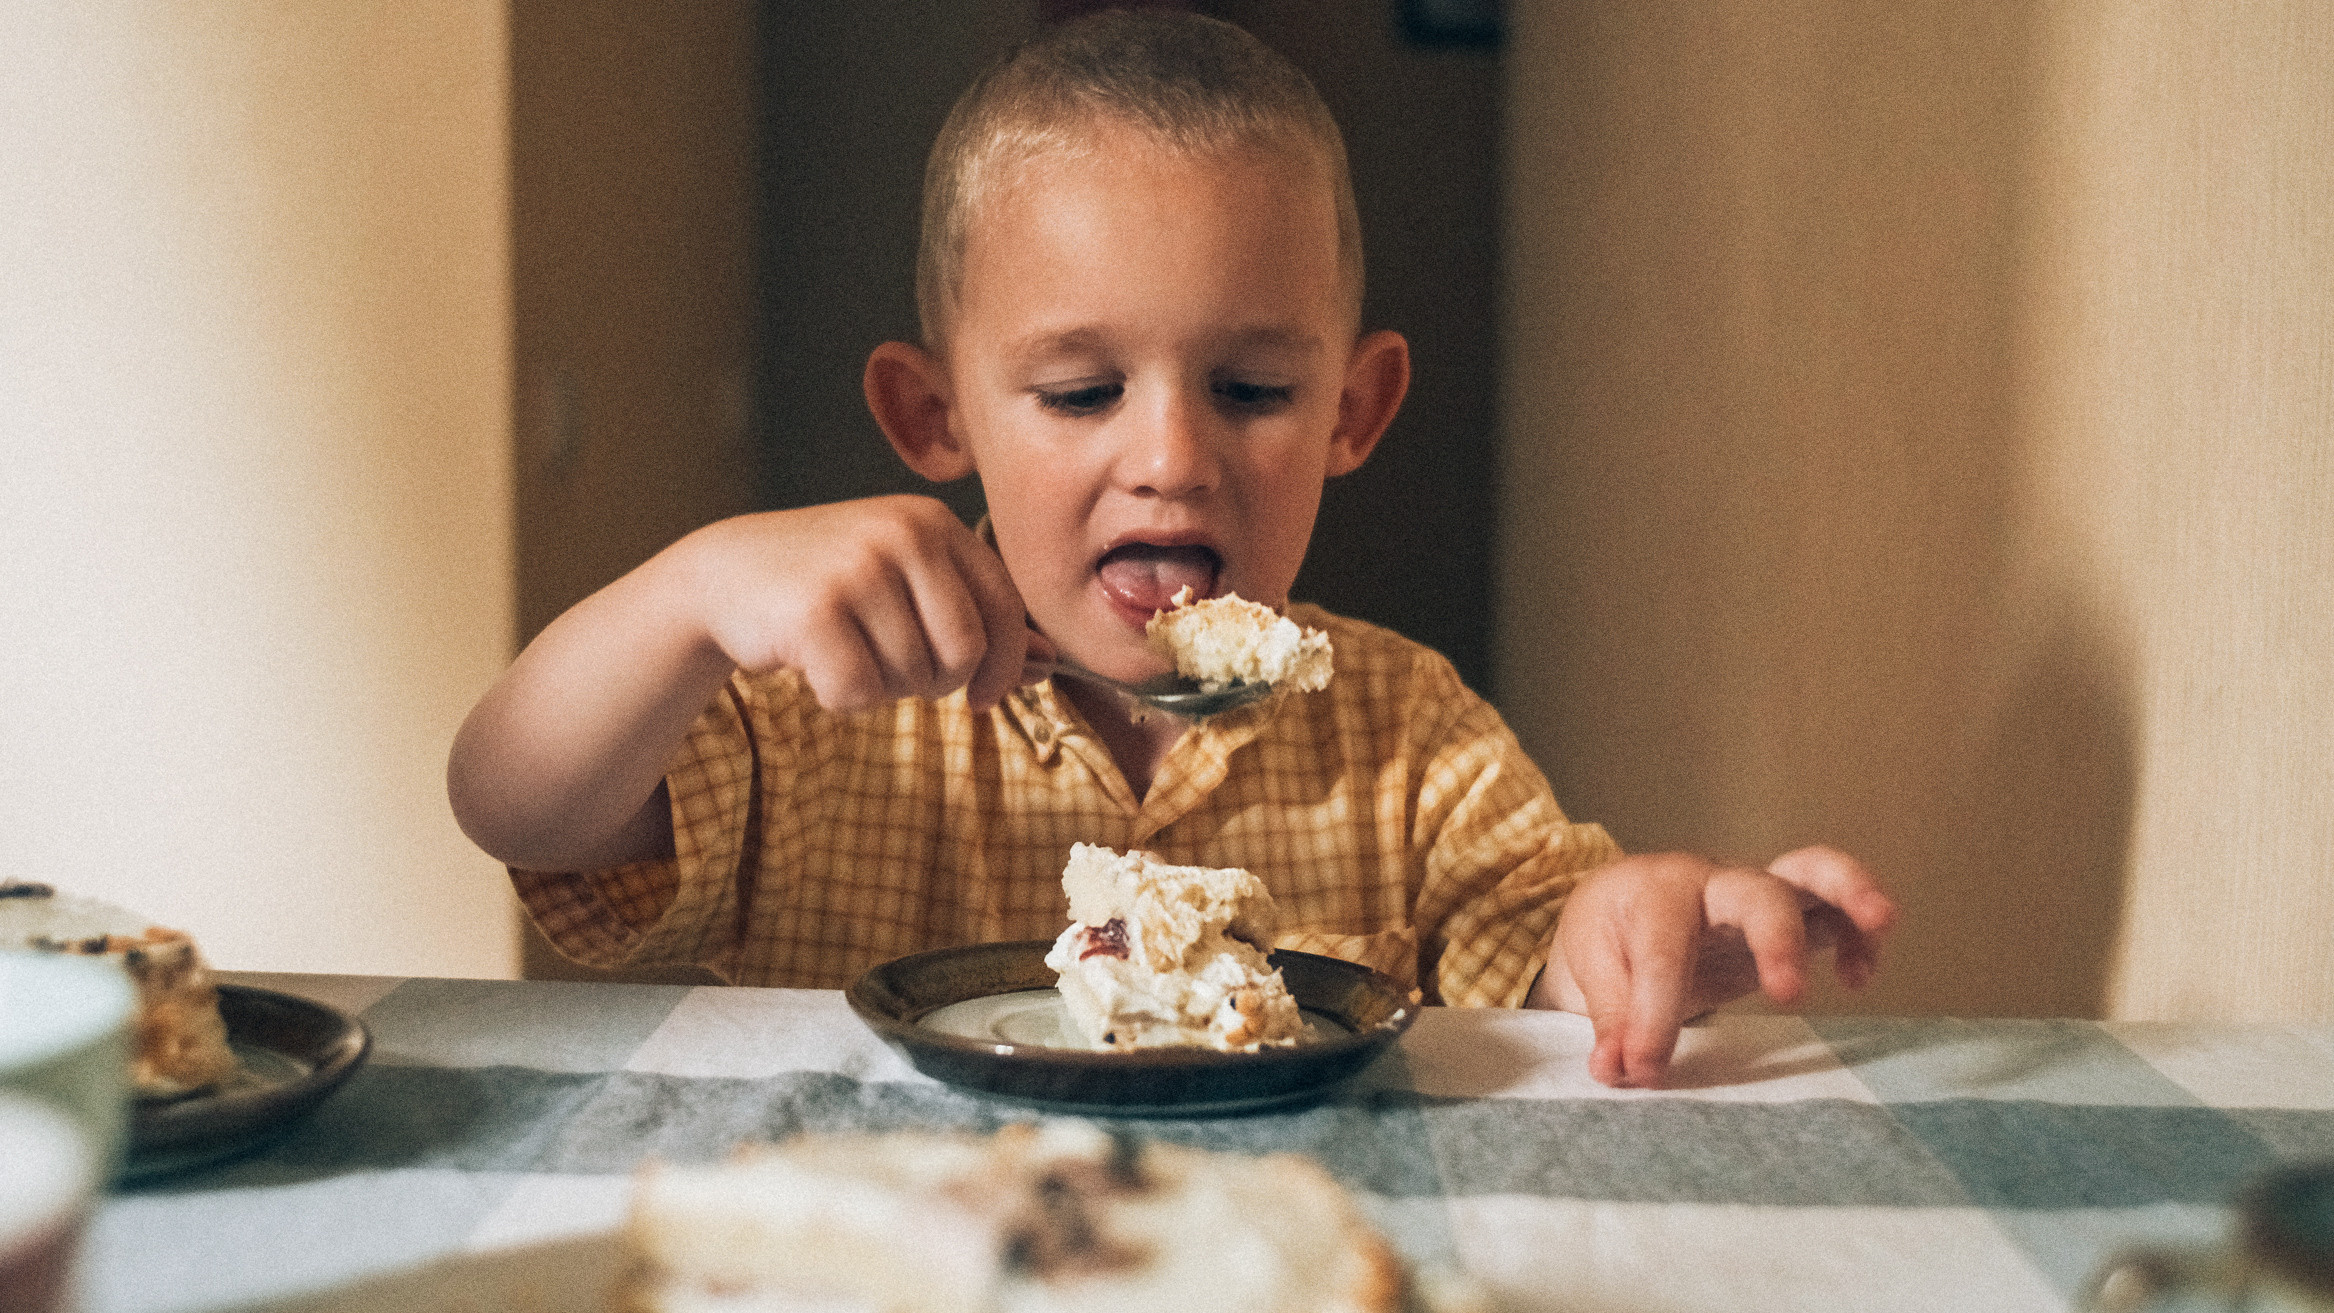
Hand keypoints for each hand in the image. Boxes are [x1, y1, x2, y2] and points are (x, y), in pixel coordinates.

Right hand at [449, 496, 1031, 872]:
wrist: (727, 575)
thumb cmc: (832, 585)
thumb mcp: (907, 581)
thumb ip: (974, 613)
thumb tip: (1047, 662)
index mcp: (935, 525)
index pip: (1007, 611)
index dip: (1005, 666)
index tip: (985, 694)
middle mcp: (902, 535)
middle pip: (964, 653)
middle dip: (934, 680)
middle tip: (890, 664)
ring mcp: (858, 568)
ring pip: (911, 678)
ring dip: (879, 686)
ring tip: (844, 649)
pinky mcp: (816, 610)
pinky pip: (859, 692)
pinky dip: (838, 697)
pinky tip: (812, 661)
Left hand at [1529, 845, 1897, 1088]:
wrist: (1623, 906)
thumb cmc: (1611, 933)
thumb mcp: (1593, 968)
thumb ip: (1612, 1017)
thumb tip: (1619, 1069)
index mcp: (1655, 894)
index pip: (1662, 954)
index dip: (1654, 1015)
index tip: (1643, 1068)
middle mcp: (1715, 884)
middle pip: (1756, 891)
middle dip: (1776, 938)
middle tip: (1789, 996)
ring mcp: (1759, 896)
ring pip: (1814, 872)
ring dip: (1851, 892)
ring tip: (1882, 923)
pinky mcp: (1792, 919)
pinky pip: (1835, 912)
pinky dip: (1857, 937)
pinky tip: (1858, 979)